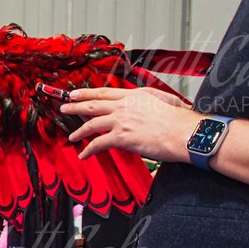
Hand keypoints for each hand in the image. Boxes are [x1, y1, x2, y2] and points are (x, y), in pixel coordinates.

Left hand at [62, 87, 194, 161]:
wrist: (185, 132)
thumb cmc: (178, 120)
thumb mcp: (161, 101)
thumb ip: (144, 103)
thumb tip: (138, 108)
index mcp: (134, 96)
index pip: (104, 93)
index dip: (87, 93)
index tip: (75, 93)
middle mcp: (125, 105)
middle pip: (93, 104)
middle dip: (75, 106)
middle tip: (64, 108)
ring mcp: (121, 120)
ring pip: (92, 124)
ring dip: (79, 131)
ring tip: (71, 136)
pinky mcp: (121, 137)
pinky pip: (98, 143)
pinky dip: (89, 150)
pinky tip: (84, 155)